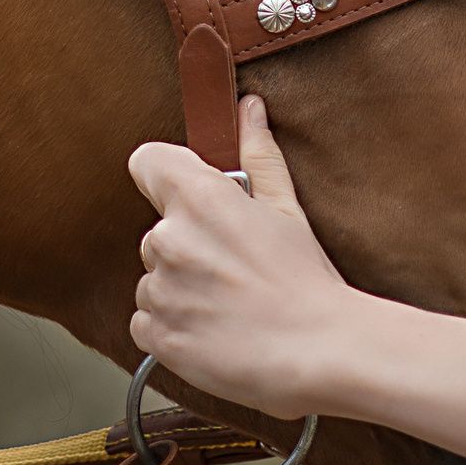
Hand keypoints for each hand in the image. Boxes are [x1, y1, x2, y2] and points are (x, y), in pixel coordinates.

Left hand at [127, 96, 360, 419]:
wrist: (318, 353)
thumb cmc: (307, 284)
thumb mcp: (288, 209)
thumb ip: (259, 155)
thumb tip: (249, 111)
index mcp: (200, 198)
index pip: (147, 161)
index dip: (166, 174)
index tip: (188, 194)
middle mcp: (170, 239)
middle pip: (159, 229)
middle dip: (188, 244)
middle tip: (234, 268)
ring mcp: (160, 289)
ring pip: (154, 278)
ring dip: (180, 288)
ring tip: (229, 305)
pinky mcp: (156, 334)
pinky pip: (147, 320)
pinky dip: (173, 326)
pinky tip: (215, 330)